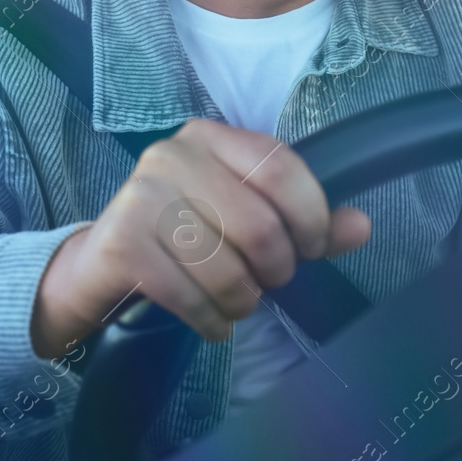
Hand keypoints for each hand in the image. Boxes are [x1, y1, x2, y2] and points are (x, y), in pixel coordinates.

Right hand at [31, 119, 370, 357]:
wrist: (101, 265)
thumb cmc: (186, 236)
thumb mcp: (247, 218)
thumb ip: (307, 222)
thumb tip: (360, 227)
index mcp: (211, 138)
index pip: (281, 168)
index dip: (311, 215)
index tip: (312, 247)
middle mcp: (172, 156)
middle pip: (260, 225)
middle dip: (277, 270)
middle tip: (268, 282)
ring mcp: (141, 197)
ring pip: (226, 268)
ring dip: (243, 302)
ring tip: (236, 302)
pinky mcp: (122, 244)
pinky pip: (190, 297)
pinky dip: (213, 321)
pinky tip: (212, 321)